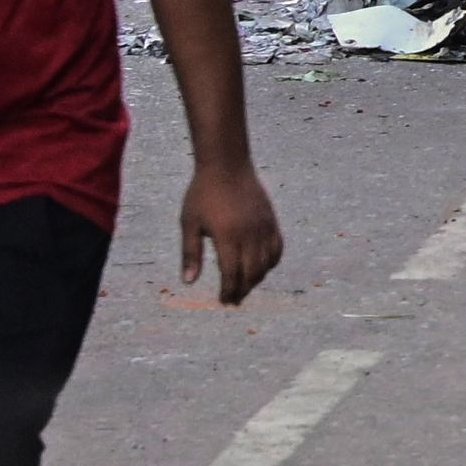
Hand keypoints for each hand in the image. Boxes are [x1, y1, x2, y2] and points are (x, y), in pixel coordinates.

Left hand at [180, 158, 284, 304]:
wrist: (226, 164)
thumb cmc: (203, 193)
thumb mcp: (190, 222)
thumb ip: (190, 253)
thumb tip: (189, 282)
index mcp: (227, 237)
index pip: (231, 274)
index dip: (228, 291)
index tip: (223, 301)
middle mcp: (249, 234)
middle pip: (251, 274)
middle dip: (242, 290)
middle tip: (234, 300)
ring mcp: (263, 227)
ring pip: (266, 264)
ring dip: (256, 279)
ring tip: (245, 286)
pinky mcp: (271, 220)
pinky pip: (277, 248)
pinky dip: (271, 262)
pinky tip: (261, 267)